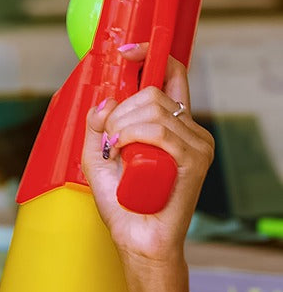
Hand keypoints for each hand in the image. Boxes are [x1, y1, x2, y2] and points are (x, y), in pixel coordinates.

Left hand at [82, 45, 212, 263]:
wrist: (136, 238)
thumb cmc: (121, 201)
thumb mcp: (96, 157)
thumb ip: (96, 127)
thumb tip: (103, 101)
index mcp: (171, 124)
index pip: (172, 75)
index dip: (151, 56)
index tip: (127, 52)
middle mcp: (188, 129)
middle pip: (152, 92)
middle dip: (118, 110)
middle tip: (107, 139)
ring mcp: (196, 143)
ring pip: (152, 110)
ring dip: (120, 127)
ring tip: (113, 152)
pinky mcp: (195, 159)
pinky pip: (157, 131)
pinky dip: (130, 137)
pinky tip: (120, 153)